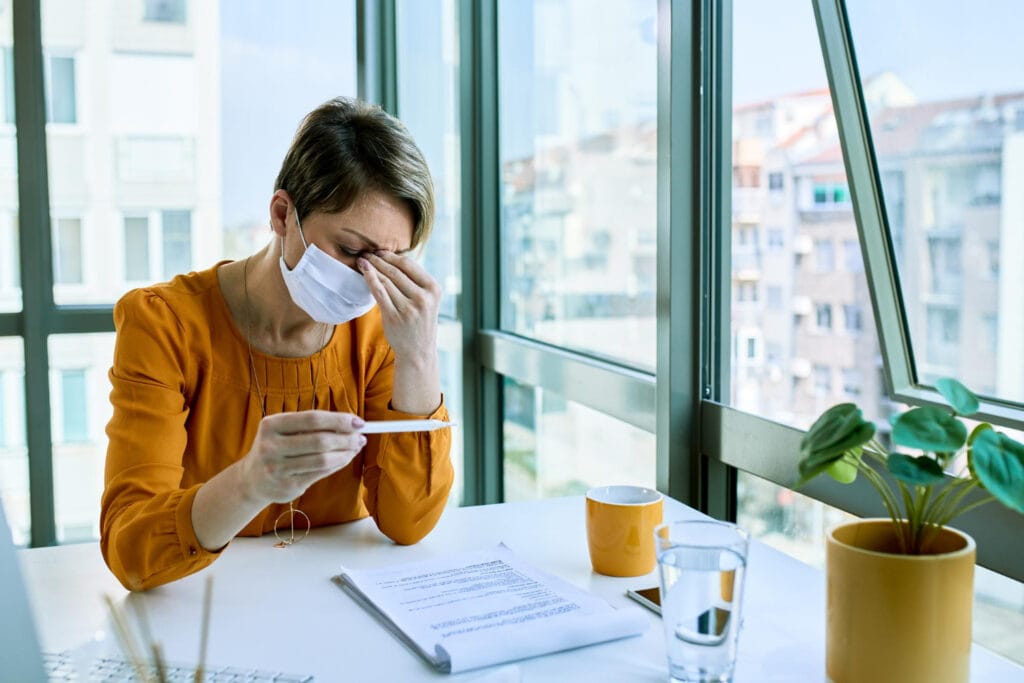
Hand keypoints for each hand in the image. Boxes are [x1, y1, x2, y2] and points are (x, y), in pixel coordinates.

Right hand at [238, 411, 364, 503]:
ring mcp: (277, 469)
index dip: (338, 420)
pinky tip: (344, 459)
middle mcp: (271, 446)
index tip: (358, 422)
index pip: (312, 419)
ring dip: (345, 453)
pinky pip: (320, 473)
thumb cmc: (277, 448)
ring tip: (355, 448)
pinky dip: (337, 465)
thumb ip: (312, 426)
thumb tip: (351, 424)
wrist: (252, 479)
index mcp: (271, 425)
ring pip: (322, 460)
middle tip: (360, 437)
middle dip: (346, 438)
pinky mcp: (287, 487)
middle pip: (319, 440)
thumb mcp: (284, 431)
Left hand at [358, 251, 440, 361]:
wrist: (418, 351)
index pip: (409, 265)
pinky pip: (379, 292)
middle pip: (395, 271)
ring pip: (385, 280)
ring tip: (362, 261)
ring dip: (372, 268)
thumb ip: (416, 282)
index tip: (380, 251)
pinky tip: (363, 271)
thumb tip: (392, 259)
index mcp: (433, 289)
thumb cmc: (420, 322)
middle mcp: (423, 298)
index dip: (391, 256)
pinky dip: (369, 279)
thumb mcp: (428, 300)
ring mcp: (408, 308)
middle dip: (378, 260)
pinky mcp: (394, 317)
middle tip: (367, 252)